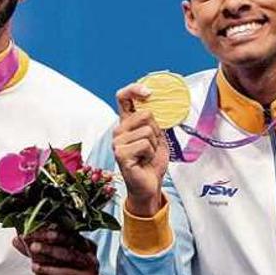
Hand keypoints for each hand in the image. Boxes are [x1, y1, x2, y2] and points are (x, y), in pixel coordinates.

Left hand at [13, 228, 111, 274]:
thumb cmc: (74, 273)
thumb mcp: (63, 259)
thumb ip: (41, 249)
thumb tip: (18, 239)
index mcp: (87, 247)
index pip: (69, 237)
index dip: (52, 234)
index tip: (36, 232)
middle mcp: (91, 260)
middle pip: (69, 253)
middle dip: (50, 249)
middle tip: (33, 246)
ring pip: (68, 272)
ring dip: (49, 269)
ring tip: (34, 267)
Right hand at [112, 83, 168, 216]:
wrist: (149, 185)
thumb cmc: (151, 162)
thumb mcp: (157, 137)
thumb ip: (154, 121)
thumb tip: (158, 103)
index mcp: (126, 122)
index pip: (124, 97)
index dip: (134, 89)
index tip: (148, 92)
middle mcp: (119, 130)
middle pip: (145, 114)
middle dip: (156, 130)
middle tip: (151, 145)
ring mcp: (118, 142)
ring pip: (147, 130)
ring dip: (154, 145)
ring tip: (147, 155)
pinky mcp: (121, 154)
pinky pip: (144, 144)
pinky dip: (150, 153)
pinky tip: (143, 161)